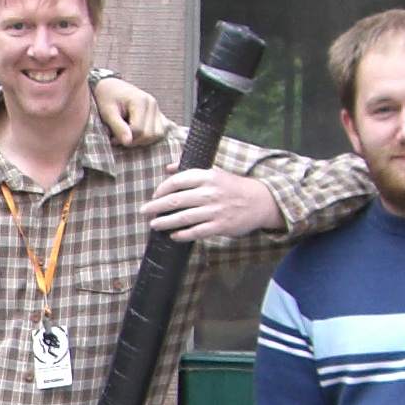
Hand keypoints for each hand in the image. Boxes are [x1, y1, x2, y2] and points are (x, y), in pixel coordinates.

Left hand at [94, 76, 169, 146]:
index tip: (112, 139)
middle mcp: (152, 103)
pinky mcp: (159, 114)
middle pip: (149, 133)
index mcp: (140, 100)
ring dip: (142, 141)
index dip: (124, 138)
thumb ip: (118, 126)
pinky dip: (151, 137)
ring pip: (158, 134)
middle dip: (133, 140)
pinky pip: (162, 130)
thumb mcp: (107, 112)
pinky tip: (137, 135)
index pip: (138, 129)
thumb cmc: (106, 98)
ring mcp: (157, 108)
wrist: (111, 87)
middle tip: (118, 139)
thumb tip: (128, 142)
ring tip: (128, 136)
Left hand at [145, 167, 281, 241]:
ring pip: (184, 217)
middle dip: (156, 206)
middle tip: (144, 211)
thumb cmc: (232, 186)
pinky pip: (197, 232)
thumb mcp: (214, 171)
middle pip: (176, 200)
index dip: (162, 189)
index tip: (155, 195)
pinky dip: (183, 234)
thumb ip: (190, 170)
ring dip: (165, 222)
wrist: (260, 201)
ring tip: (154, 225)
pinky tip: (173, 236)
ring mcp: (215, 210)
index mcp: (207, 176)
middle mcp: (210, 192)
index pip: (178, 181)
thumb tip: (168, 168)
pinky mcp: (220, 226)